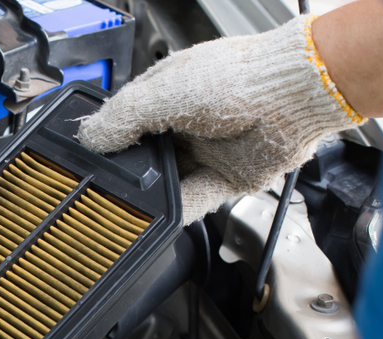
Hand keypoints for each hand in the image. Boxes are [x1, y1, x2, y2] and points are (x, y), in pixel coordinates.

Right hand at [77, 15, 362, 223]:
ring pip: (169, 182)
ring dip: (153, 194)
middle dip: (130, 173)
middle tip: (109, 187)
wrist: (293, 96)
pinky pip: (197, 201)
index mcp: (168, 93)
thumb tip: (89, 139)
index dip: (109, 141)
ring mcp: (208, 152)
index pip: (126, 121)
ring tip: (134, 204)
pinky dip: (180, 210)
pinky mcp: (228, 178)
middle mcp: (188, 123)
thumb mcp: (165, 92)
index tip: (89, 160)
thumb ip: (123, 117)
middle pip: (147, 157)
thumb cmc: (240, 78)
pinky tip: (164, 217)